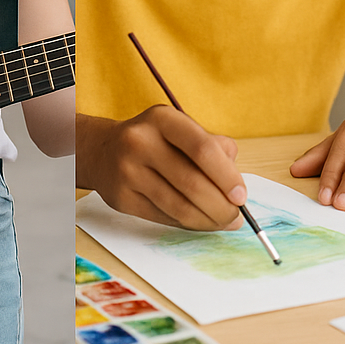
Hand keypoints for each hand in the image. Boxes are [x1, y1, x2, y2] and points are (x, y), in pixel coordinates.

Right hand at [78, 106, 245, 230]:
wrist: (102, 150)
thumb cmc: (157, 141)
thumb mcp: (183, 130)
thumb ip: (215, 149)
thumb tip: (237, 189)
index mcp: (163, 119)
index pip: (202, 149)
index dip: (226, 176)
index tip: (241, 197)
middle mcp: (141, 142)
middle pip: (192, 183)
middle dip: (221, 206)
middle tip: (236, 217)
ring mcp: (127, 171)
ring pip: (178, 206)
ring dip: (207, 220)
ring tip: (223, 222)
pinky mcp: (120, 198)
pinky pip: (163, 217)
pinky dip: (188, 224)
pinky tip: (200, 222)